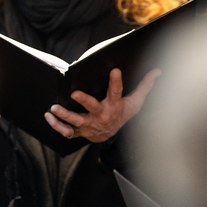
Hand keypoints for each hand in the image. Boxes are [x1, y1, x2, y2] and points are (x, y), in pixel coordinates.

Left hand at [45, 67, 160, 142]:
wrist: (111, 136)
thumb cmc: (122, 114)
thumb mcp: (135, 102)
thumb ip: (145, 86)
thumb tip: (157, 71)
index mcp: (114, 105)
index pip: (116, 91)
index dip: (116, 81)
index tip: (114, 70)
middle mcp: (101, 115)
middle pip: (92, 107)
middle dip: (83, 101)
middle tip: (73, 94)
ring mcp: (89, 124)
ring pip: (75, 121)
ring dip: (64, 116)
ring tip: (54, 108)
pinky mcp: (79, 131)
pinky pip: (67, 131)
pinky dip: (57, 126)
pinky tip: (49, 117)